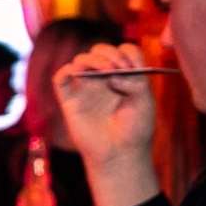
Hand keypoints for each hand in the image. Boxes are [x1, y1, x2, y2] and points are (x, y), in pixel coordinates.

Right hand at [53, 44, 155, 162]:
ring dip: (92, 59)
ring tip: (106, 70)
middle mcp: (104, 80)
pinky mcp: (70, 101)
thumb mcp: (145, 102)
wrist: (120, 154)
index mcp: (124, 77)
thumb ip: (134, 83)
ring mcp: (86, 89)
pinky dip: (66, 70)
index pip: (124, 52)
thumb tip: (111, 76)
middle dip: (109, 53)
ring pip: (80, 60)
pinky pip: (60, 79)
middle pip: (100, 51)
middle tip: (119, 67)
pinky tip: (78, 72)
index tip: (134, 67)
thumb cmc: (135, 129)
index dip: (127, 53)